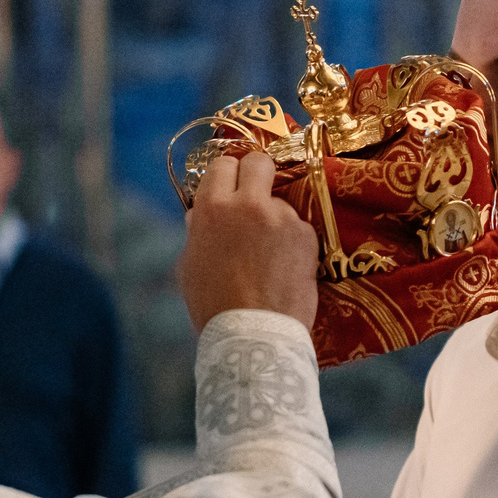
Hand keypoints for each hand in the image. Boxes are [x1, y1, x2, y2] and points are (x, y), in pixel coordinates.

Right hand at [178, 151, 318, 331]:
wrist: (254, 335)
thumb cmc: (214, 305)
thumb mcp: (191, 266)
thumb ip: (197, 232)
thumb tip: (200, 214)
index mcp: (212, 209)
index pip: (222, 164)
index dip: (226, 176)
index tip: (229, 187)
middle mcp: (248, 204)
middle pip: (259, 162)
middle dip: (257, 173)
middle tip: (256, 194)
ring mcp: (281, 217)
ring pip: (280, 201)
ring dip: (274, 218)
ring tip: (269, 255)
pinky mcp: (307, 234)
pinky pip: (297, 227)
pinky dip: (292, 242)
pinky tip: (284, 267)